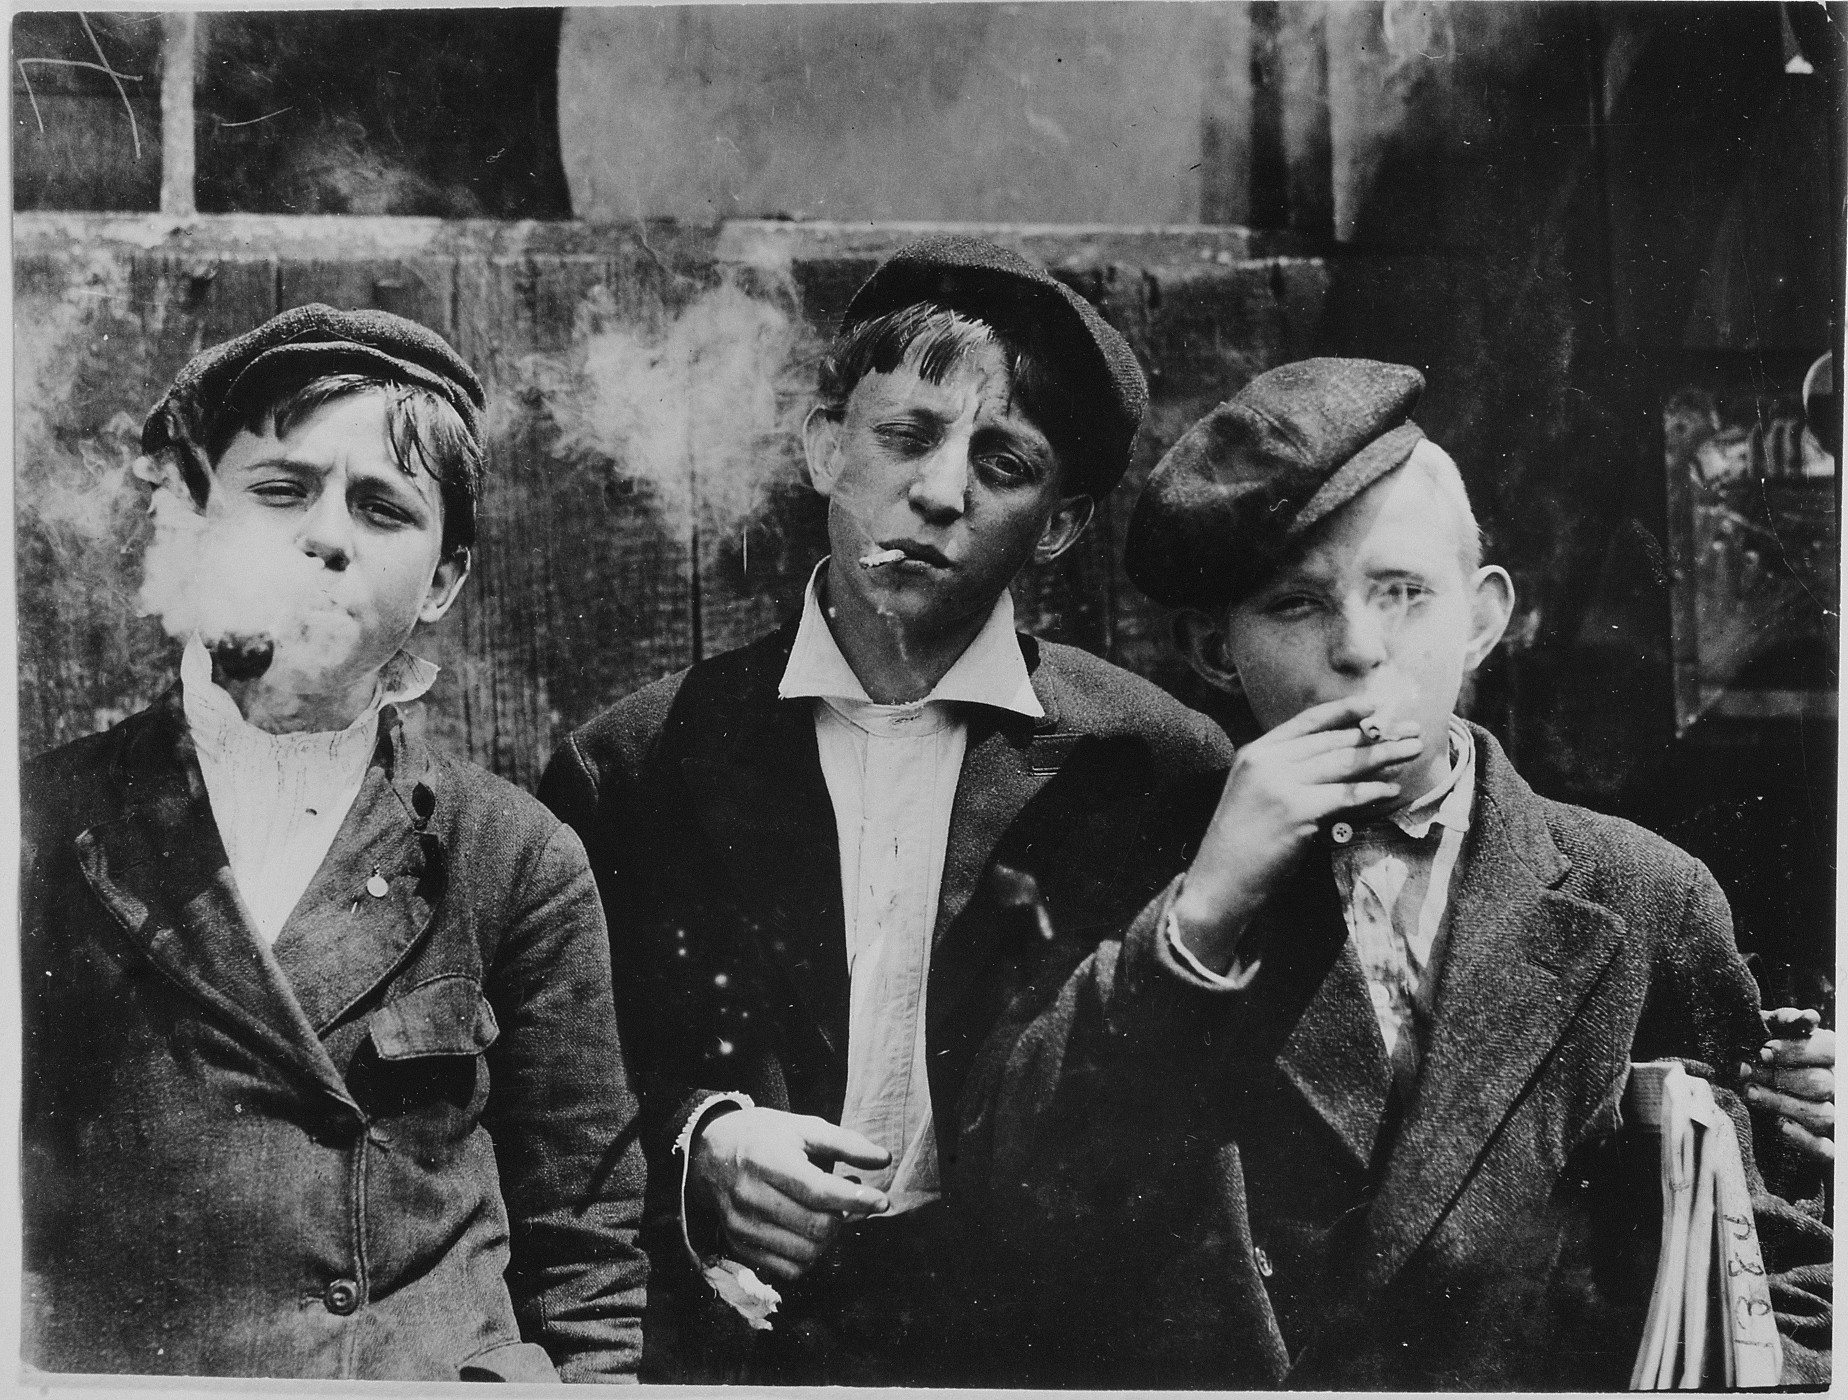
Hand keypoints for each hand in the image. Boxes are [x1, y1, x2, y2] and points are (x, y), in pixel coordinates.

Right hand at [689, 1106, 890, 1282]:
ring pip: (806, 1252)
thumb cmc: (765, 1136)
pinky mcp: (739, 1247)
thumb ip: (845, 1143)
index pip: (817, 1190)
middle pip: (815, 1226)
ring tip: (830, 1212)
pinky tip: (810, 1230)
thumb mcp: (803, 1128)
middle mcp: (750, 1196)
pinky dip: (809, 1255)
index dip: (855, 1199)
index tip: (882, 1200)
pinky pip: (788, 1269)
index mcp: (766, 1160)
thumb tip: (884, 1160)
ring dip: (829, 1237)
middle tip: (850, 1199)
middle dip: (844, 1217)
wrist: (710, 1151)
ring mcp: (741, 1226)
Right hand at [1173, 697, 1419, 972]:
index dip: (1344, 711)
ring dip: (1383, 757)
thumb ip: (1285, 771)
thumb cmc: (1241, 843)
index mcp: (1256, 752)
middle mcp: (1267, 761)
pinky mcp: (1297, 810)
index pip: (1307, 722)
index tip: (1375, 705)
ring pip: (1343, 764)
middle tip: (1411, 732)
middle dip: (1376, 735)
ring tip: (1411, 752)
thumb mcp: (1255, 793)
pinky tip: (1391, 789)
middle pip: (1332, 741)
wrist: (1220, 880)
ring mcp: (1281, 784)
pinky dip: (1372, 791)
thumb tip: (1337, 758)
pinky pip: (1345, 795)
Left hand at [1742, 1008, 1833, 1162]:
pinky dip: (1804, 1139)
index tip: (1764, 1051)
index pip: (1829, 1051)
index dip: (1797, 1052)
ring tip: (1750, 1093)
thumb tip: (1808, 1017)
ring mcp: (1839, 1117)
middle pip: (1822, 1084)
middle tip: (1745, 1071)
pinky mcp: (1829, 1146)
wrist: (1752, 1078)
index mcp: (1833, 1055)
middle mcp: (1841, 1085)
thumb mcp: (1772, 1030)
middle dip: (1780, 1077)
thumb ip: (1787, 1021)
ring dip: (1783, 1104)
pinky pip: (1825, 1149)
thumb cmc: (1765, 1052)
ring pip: (1822, 1115)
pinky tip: (1780, 1126)